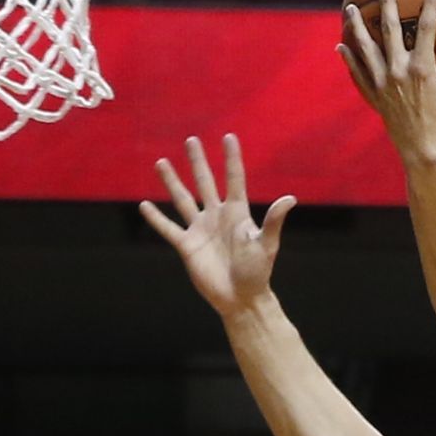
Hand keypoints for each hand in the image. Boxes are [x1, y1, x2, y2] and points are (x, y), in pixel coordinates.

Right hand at [139, 135, 294, 317]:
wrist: (241, 298)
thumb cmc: (257, 272)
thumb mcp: (266, 244)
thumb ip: (273, 221)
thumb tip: (290, 199)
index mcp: (237, 213)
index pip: (234, 179)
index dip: (232, 159)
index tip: (229, 137)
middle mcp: (217, 217)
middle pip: (205, 182)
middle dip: (198, 162)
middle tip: (191, 139)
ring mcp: (200, 230)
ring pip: (183, 199)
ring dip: (172, 181)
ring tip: (161, 162)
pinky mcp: (187, 246)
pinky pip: (169, 228)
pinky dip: (156, 218)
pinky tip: (144, 205)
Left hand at [338, 0, 435, 166]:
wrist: (426, 155)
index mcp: (422, 68)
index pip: (425, 28)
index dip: (428, 5)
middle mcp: (398, 72)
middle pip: (388, 30)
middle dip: (386, 4)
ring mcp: (384, 85)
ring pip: (366, 49)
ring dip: (357, 28)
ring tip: (351, 9)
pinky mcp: (375, 98)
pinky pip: (359, 75)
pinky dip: (350, 61)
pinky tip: (341, 47)